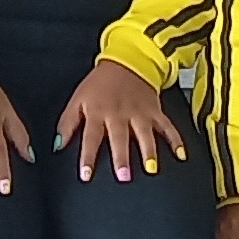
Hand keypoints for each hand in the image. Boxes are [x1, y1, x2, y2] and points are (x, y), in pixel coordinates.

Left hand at [58, 58, 187, 179]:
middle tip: (124, 177)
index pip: (91, 137)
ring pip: (145, 133)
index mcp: (98, 112)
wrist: (125, 61)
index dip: (87, 157)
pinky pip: (167, 126)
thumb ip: (67, 123)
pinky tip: (181, 155)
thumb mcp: (77, 99)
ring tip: (151, 169)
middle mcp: (119, 114)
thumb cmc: (98, 85)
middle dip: (122, 157)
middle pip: (120, 138)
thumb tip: (57, 146)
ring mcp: (139, 112)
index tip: (86, 176)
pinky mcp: (155, 111)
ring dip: (149, 151)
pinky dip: (175, 140)